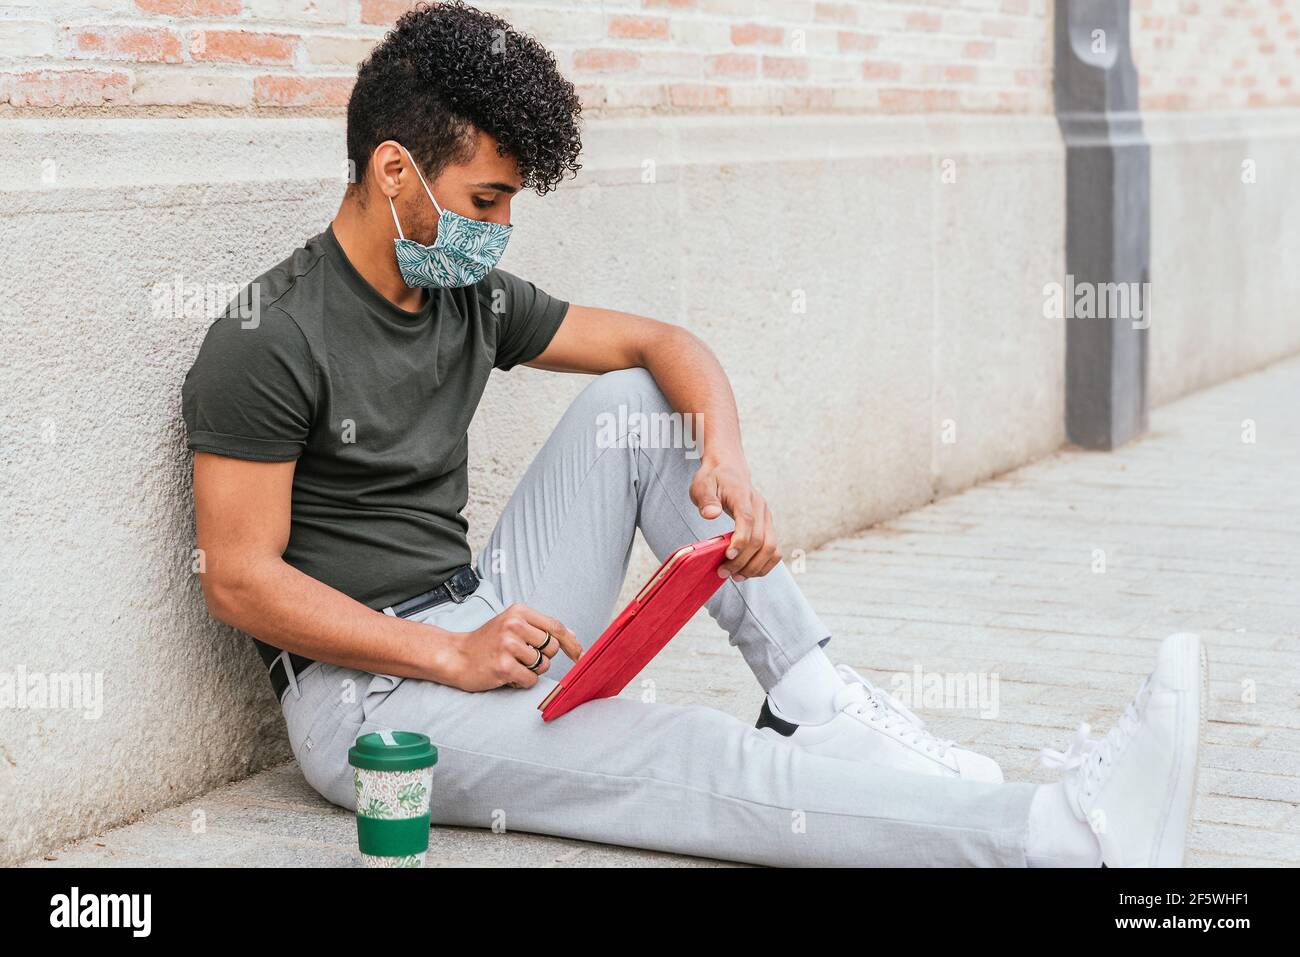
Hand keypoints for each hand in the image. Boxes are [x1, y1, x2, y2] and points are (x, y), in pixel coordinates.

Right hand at [448, 603, 582, 691]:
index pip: (556, 627)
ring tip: (511, 664)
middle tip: (521, 657)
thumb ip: (540, 628)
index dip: (572, 643)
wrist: (455, 655)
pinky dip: (522, 681)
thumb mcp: (512, 625)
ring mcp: (508, 645)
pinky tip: (507, 675)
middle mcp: (514, 625)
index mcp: (519, 611)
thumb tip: (572, 636)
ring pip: (542, 665)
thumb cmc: (487, 642)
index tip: (581, 655)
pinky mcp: (503, 666)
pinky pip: (530, 679)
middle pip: (552, 648)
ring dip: (531, 670)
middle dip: (543, 657)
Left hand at [689, 457, 781, 581]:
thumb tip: (711, 514)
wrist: (729, 467)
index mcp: (744, 496)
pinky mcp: (768, 526)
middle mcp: (760, 508)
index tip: (728, 557)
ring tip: (737, 577)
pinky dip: (764, 564)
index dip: (740, 541)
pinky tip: (748, 571)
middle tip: (724, 573)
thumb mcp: (702, 484)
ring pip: (772, 548)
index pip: (747, 521)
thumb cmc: (713, 478)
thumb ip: (706, 499)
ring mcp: (767, 518)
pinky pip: (774, 550)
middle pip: (761, 540)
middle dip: (743, 561)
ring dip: (756, 567)